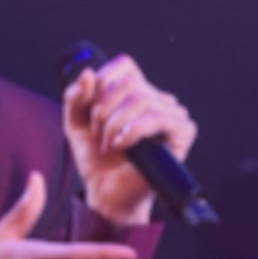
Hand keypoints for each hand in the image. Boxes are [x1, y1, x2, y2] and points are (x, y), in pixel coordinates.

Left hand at [63, 56, 198, 228]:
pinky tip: (123, 144)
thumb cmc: (97, 160)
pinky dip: (134, 130)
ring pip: (141, 99)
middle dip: (104, 109)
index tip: (91, 109)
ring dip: (115, 123)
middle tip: (98, 134)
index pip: (124, 65)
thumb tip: (88, 73)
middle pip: (128, 82)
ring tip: (109, 144)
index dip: (103, 81)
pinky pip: (158, 117)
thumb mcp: (76, 123)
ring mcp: (172, 115)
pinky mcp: (182, 133)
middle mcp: (157, 99)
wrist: (107, 193)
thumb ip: (75, 97)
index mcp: (136, 92)